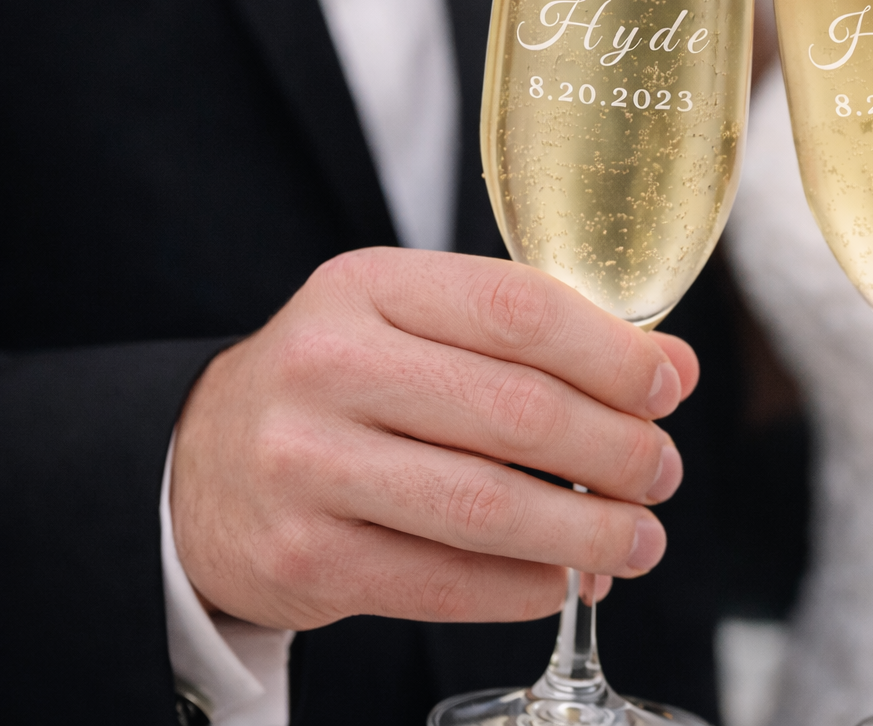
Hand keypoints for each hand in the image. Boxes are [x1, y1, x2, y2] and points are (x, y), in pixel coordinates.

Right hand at [171, 247, 696, 628]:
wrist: (200, 465)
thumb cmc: (344, 385)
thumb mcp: (410, 322)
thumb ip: (525, 335)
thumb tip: (668, 371)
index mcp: (368, 286)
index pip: (519, 309)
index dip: (615, 354)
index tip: (672, 387)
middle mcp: (328, 366)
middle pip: (516, 411)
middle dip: (618, 450)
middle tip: (663, 473)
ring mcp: (306, 465)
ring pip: (487, 506)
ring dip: (588, 532)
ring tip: (640, 540)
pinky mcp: (303, 557)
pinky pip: (444, 582)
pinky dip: (525, 587)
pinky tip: (564, 580)